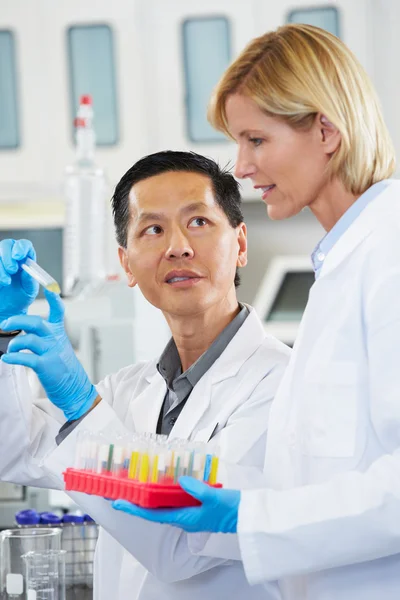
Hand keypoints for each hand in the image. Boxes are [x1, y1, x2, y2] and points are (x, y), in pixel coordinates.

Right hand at [0, 239, 38, 321]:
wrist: (7, 309)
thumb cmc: (21, 297)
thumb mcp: (29, 291)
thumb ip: (29, 281)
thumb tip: (27, 271)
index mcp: (25, 259)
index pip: (24, 245)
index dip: (21, 247)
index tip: (19, 256)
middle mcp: (11, 256)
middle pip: (7, 244)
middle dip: (8, 256)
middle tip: (12, 270)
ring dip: (1, 268)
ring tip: (5, 283)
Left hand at [0, 290, 97, 420]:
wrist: (75, 388)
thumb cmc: (62, 367)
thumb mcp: (58, 347)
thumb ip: (44, 336)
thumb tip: (24, 330)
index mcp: (59, 333)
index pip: (58, 311)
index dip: (53, 298)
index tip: (49, 287)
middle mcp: (55, 340)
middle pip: (36, 323)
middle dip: (18, 321)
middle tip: (5, 323)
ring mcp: (51, 353)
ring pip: (29, 340)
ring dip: (15, 343)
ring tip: (10, 349)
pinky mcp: (45, 366)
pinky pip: (26, 358)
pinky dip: (13, 357)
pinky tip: (6, 358)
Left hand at [112, 476, 240, 532]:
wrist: (247, 517)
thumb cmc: (232, 508)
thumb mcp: (215, 496)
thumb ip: (197, 489)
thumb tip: (181, 480)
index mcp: (185, 518)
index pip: (154, 515)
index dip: (135, 509)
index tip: (119, 503)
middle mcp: (184, 519)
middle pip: (154, 511)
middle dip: (136, 503)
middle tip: (120, 493)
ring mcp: (189, 515)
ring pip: (162, 508)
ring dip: (147, 500)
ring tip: (134, 489)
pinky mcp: (195, 509)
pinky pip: (173, 503)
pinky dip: (162, 495)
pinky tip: (160, 486)